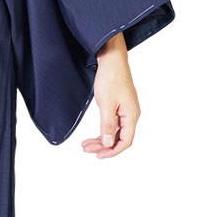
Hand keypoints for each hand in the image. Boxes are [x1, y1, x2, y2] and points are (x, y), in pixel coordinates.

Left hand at [80, 33, 140, 158]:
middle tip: (86, 149)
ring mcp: (125, 112)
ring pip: (114, 133)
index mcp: (131, 116)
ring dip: (101, 140)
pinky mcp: (118, 108)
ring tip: (85, 145)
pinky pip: (111, 125)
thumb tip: (107, 143)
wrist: (111, 61)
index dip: (112, 151)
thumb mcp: (106, 104)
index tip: (98, 155)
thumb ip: (106, 125)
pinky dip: (102, 132)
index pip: (125, 141)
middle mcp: (130, 115)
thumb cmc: (111, 79)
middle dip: (103, 146)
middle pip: (118, 139)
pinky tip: (92, 136)